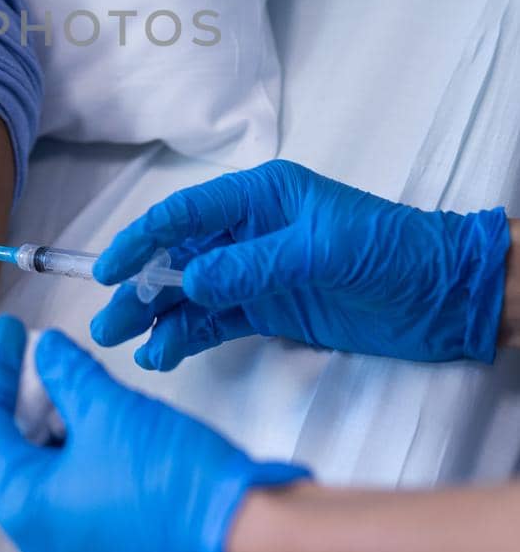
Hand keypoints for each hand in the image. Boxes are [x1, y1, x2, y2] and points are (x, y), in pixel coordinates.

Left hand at [0, 315, 308, 551]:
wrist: (244, 536)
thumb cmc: (172, 480)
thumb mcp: (107, 407)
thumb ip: (66, 372)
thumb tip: (44, 351)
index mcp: (23, 509)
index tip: (6, 331)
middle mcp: (39, 542)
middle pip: (4, 454)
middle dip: (16, 397)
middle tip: (30, 351)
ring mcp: (75, 551)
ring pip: (40, 472)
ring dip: (47, 421)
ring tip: (66, 374)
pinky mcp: (110, 550)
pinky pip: (70, 490)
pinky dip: (72, 448)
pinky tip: (92, 412)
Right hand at [90, 160, 510, 370]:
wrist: (444, 297)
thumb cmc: (392, 252)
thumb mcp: (322, 252)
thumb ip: (252, 266)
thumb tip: (188, 282)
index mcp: (261, 197)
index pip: (187, 214)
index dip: (144, 240)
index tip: (109, 269)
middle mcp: (251, 232)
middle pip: (180, 257)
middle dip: (140, 286)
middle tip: (108, 320)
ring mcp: (258, 274)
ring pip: (192, 294)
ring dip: (158, 317)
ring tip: (126, 344)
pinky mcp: (271, 311)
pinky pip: (216, 321)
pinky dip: (187, 337)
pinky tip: (164, 354)